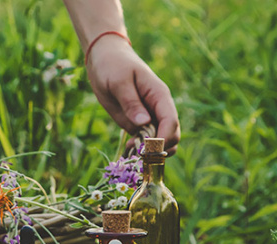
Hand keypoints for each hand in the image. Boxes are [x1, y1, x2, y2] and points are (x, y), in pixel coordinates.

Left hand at [85, 36, 179, 154]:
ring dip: (151, 153)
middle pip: (172, 135)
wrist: (104, 58)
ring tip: (132, 151)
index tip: (148, 149)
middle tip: (138, 153)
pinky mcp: (137, 123)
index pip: (170, 121)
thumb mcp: (119, 82)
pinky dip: (141, 150)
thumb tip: (144, 124)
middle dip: (159, 149)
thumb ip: (131, 102)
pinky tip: (128, 149)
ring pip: (162, 141)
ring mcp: (149, 117)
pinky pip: (146, 141)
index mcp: (159, 96)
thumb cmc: (113, 65)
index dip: (163, 138)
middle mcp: (158, 109)